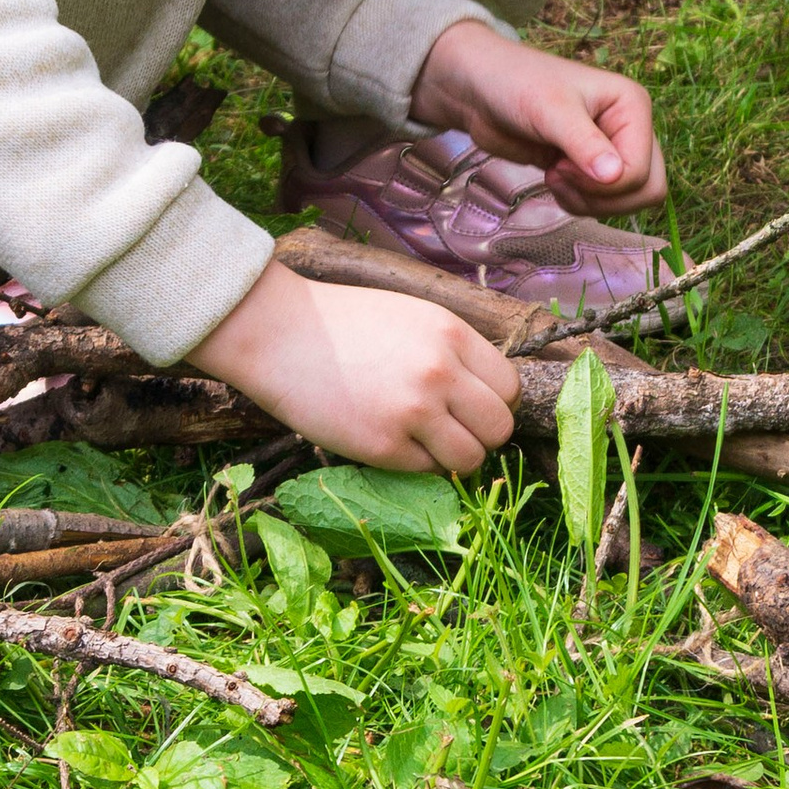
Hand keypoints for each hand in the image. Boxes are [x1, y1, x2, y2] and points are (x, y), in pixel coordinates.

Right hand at [191, 262, 516, 474]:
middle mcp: (441, 372)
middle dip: (481, 436)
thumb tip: (483, 395)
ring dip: (455, 458)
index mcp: (452, 334)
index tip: (471, 409)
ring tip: (426, 445)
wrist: (278, 333)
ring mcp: (413, 411)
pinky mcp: (383, 445)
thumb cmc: (341, 324)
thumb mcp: (411, 317)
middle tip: (452, 433)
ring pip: (471, 458)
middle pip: (500, 427)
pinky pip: (428, 471)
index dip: (494, 404)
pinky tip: (391, 444)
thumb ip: (451, 351)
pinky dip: (417, 466)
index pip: (509, 388)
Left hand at [411, 20, 665, 214]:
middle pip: (647, 190)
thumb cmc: (515, 85)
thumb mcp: (550, 112)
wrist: (481, 91)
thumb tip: (616, 176)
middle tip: (561, 175)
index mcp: (633, 107)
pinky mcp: (592, 167)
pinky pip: (603, 203)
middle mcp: (632, 128)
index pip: (641, 172)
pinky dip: (578, 202)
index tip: (561, 163)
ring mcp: (613, 148)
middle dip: (602, 197)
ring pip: (628, 202)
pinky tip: (552, 177)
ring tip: (554, 174)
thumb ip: (583, 144)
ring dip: (588, 201)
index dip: (603, 183)